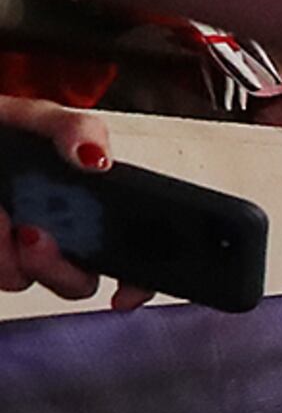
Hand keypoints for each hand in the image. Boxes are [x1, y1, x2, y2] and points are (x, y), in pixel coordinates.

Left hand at [0, 94, 117, 300]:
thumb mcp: (42, 119)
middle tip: (36, 234)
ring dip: (9, 253)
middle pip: (76, 283)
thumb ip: (78, 130)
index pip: (130, 261)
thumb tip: (98, 159)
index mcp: (93, 208)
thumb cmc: (5, 131)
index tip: (123, 293)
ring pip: (24, 279)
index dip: (137, 284)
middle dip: (57, 267)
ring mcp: (20, 248)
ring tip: (1, 212)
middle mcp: (60, 236)